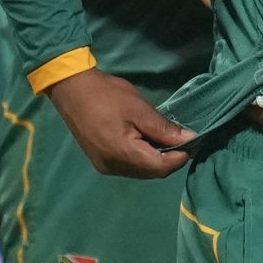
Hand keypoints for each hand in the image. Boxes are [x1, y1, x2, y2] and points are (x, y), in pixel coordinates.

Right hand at [49, 68, 192, 177]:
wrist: (71, 89)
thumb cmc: (107, 95)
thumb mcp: (140, 109)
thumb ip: (164, 129)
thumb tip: (189, 139)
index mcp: (122, 154)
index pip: (160, 168)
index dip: (179, 157)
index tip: (190, 142)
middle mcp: (113, 167)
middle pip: (151, 173)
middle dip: (169, 159)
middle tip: (179, 138)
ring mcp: (104, 166)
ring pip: (140, 172)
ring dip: (155, 160)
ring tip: (162, 138)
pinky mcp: (100, 162)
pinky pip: (128, 167)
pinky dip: (141, 158)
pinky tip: (145, 142)